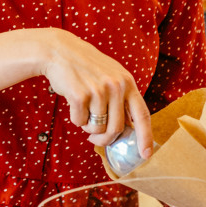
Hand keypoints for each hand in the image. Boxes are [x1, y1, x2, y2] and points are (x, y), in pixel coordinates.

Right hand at [39, 29, 152, 151]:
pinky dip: (75, 118)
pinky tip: (73, 103)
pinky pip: (80, 122)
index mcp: (127, 83)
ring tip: (83, 111)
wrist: (60, 52)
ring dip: (88, 127)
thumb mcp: (111, 77)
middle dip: (105, 139)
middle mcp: (116, 86)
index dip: (145, 137)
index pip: (142, 115)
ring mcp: (99, 90)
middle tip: (95, 138)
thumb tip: (127, 130)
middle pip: (116, 129)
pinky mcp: (81, 95)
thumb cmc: (86, 68)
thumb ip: (121, 99)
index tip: (145, 154)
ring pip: (97, 128)